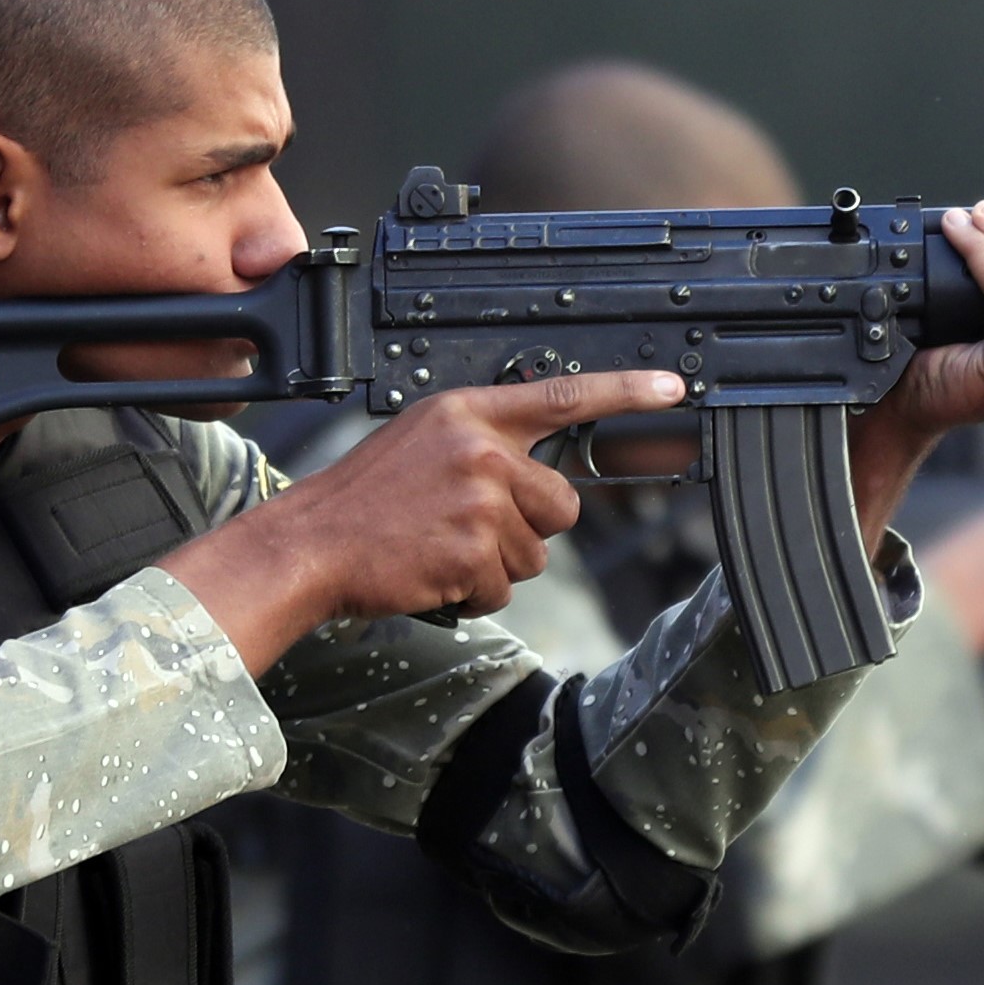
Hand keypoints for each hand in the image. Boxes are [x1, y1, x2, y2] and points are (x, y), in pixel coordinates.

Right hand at [161, 370, 687, 670]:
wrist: (310, 543)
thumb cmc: (363, 502)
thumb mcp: (422, 443)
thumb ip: (483, 446)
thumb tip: (540, 480)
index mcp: (469, 413)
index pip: (563, 396)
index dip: (626, 393)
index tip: (673, 389)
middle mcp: (481, 449)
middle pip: (562, 505)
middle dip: (529, 530)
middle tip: (468, 530)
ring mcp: (480, 500)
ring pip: (535, 554)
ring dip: (495, 566)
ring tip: (439, 550)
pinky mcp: (474, 551)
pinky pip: (505, 588)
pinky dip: (474, 595)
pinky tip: (432, 574)